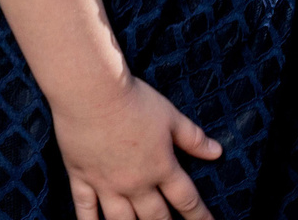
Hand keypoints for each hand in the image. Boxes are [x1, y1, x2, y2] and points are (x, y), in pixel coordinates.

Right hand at [51, 74, 220, 219]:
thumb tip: (216, 151)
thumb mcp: (169, 115)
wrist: (89, 90)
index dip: (200, 216)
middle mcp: (136, 182)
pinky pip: (84, 207)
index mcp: (161, 167)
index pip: (187, 200)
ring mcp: (107, 183)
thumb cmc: (131, 100)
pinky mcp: (81, 176)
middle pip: (156, 216)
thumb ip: (192, 137)